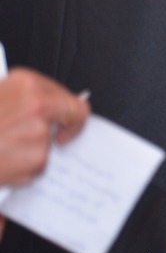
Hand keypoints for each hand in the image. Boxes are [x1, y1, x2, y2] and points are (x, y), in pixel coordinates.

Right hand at [0, 69, 89, 188]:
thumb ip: (20, 101)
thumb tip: (51, 105)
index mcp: (25, 83)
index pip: (67, 95)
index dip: (71, 108)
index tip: (69, 118)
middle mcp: (37, 103)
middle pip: (70, 115)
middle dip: (58, 128)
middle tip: (47, 138)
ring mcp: (39, 131)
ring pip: (49, 143)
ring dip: (32, 150)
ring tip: (4, 150)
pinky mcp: (37, 157)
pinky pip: (38, 165)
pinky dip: (23, 169)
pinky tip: (3, 162)